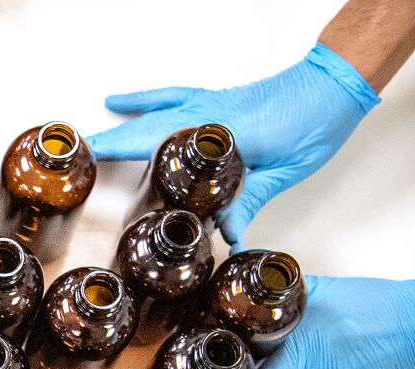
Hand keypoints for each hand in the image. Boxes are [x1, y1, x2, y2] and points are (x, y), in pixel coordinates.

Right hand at [88, 44, 380, 247]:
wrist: (336, 85)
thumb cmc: (315, 125)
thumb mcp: (284, 172)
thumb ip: (250, 202)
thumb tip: (227, 237)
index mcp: (222, 133)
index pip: (161, 142)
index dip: (124, 152)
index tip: (92, 162)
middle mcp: (208, 114)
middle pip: (147, 129)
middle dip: (110, 143)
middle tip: (78, 156)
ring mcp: (208, 103)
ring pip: (153, 113)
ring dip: (119, 125)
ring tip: (88, 138)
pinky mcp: (214, 100)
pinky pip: (169, 97)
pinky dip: (143, 99)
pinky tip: (120, 101)